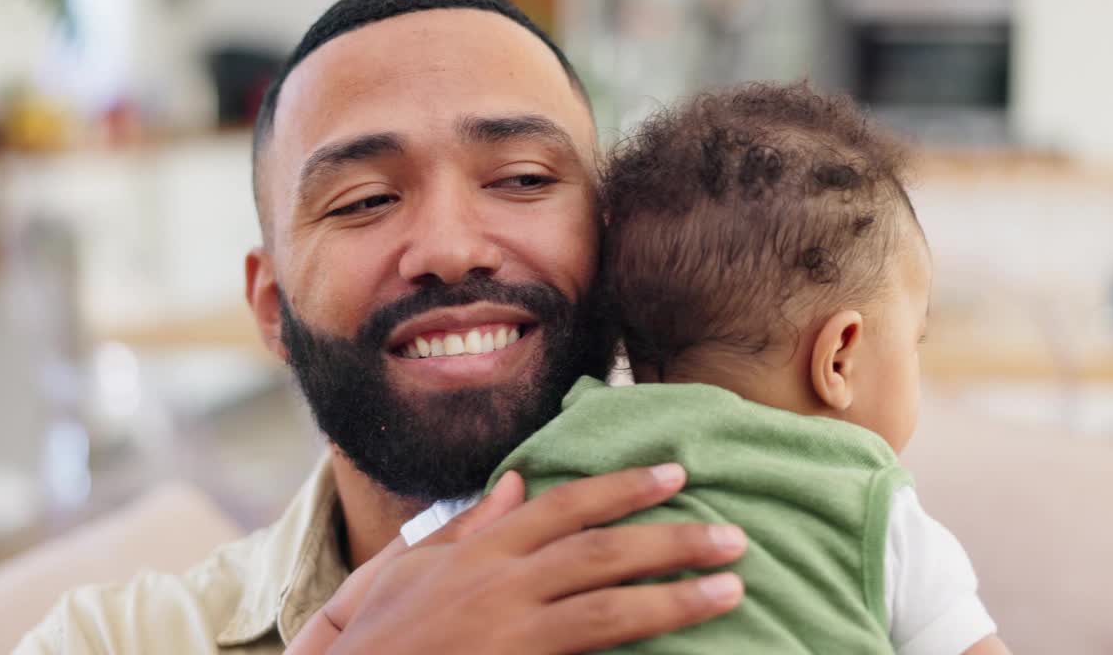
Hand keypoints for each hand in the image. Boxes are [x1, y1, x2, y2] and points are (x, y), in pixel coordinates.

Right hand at [318, 464, 747, 654]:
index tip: (674, 475)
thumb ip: (469, 526)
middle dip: (671, 540)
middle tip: (732, 535)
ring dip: (676, 595)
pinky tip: (679, 651)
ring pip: (607, 605)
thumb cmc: (380, 638)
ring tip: (731, 588)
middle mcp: (498, 584)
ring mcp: (509, 633)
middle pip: (600, 550)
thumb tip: (518, 480)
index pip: (563, 506)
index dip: (622, 488)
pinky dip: (636, 651)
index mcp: (479, 552)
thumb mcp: (411, 569)